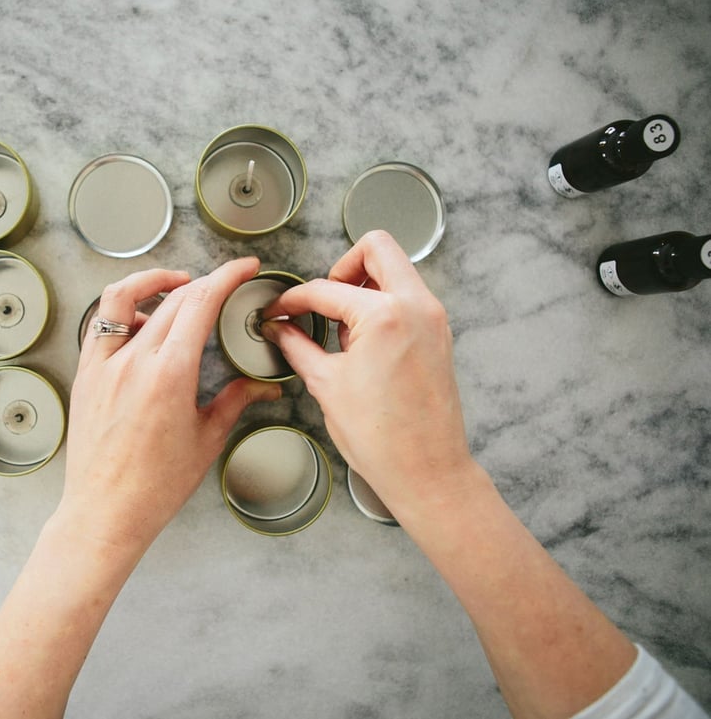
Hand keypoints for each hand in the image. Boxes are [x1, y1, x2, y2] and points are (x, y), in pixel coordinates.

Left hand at [61, 257, 281, 552]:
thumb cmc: (154, 487)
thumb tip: (262, 386)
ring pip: (124, 297)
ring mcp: (103, 365)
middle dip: (203, 281)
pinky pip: (100, 324)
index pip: (200, 303)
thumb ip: (235, 401)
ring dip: (152, 282)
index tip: (244, 268)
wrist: (105, 512)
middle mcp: (133, 362)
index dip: (226, 277)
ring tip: (175, 288)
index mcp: (170, 375)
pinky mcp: (85, 374)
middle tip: (222, 284)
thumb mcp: (206, 440)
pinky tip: (140, 322)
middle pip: (172, 297)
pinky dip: (122, 310)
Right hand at [260, 231, 476, 515]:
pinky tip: (362, 339)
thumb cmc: (382, 437)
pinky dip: (383, 302)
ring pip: (396, 268)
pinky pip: (408, 296)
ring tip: (342, 325)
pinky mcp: (439, 333)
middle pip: (376, 248)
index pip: (326, 289)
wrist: (427, 470)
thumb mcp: (326, 384)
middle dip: (341, 266)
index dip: (293, 300)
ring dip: (364, 283)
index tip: (279, 311)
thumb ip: (297, 347)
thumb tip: (279, 330)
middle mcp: (415, 306)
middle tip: (322, 298)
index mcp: (384, 315)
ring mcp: (433, 318)